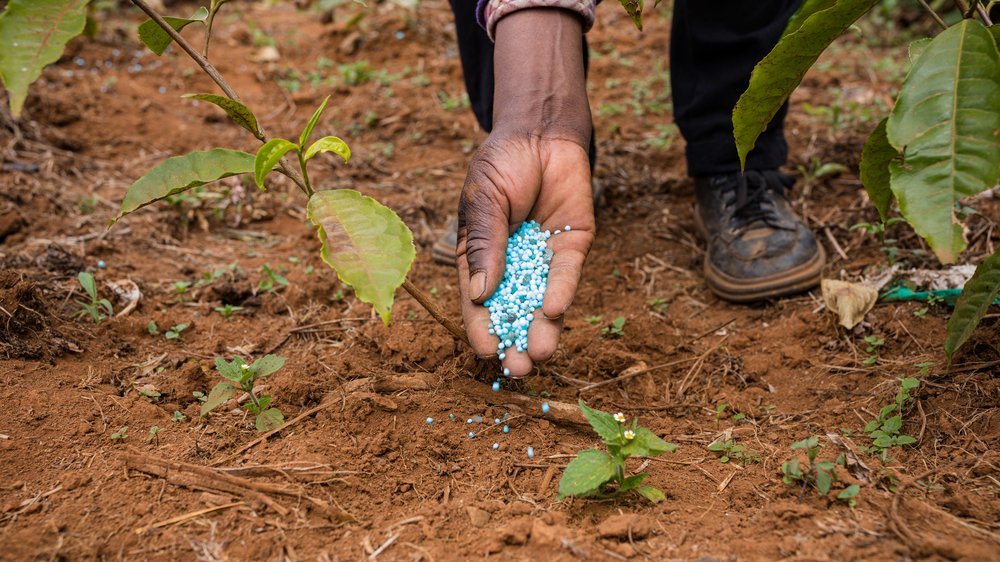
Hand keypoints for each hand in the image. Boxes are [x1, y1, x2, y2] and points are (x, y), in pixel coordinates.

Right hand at [456, 8, 593, 376]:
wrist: (541, 131)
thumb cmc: (502, 163)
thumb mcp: (483, 200)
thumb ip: (484, 244)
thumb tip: (478, 293)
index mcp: (482, 256)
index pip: (478, 300)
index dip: (480, 326)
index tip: (485, 350)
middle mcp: (513, 264)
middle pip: (513, 310)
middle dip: (515, 340)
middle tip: (517, 369)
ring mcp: (543, 258)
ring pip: (542, 301)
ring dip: (541, 328)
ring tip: (539, 355)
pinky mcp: (572, 247)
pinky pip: (566, 274)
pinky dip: (561, 292)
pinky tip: (554, 311)